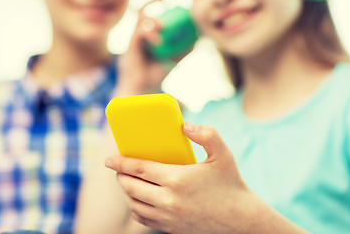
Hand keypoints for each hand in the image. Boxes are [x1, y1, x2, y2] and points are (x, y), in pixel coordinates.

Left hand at [105, 123, 249, 233]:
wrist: (240, 221)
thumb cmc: (230, 184)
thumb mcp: (223, 154)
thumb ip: (207, 134)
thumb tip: (185, 126)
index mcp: (177, 179)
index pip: (138, 169)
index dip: (120, 162)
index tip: (109, 159)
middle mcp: (168, 200)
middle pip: (131, 187)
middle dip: (120, 176)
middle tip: (120, 168)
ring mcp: (168, 217)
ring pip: (134, 204)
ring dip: (126, 192)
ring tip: (129, 182)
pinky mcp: (170, 228)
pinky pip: (143, 218)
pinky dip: (135, 208)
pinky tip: (140, 199)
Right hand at [114, 0, 188, 96]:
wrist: (140, 92)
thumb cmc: (154, 78)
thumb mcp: (172, 62)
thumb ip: (181, 50)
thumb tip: (197, 38)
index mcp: (146, 38)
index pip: (149, 16)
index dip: (155, 3)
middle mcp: (137, 37)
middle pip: (142, 13)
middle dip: (152, 3)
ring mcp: (132, 41)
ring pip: (140, 21)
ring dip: (153, 20)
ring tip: (163, 26)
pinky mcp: (129, 48)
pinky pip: (139, 33)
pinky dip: (150, 33)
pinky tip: (158, 40)